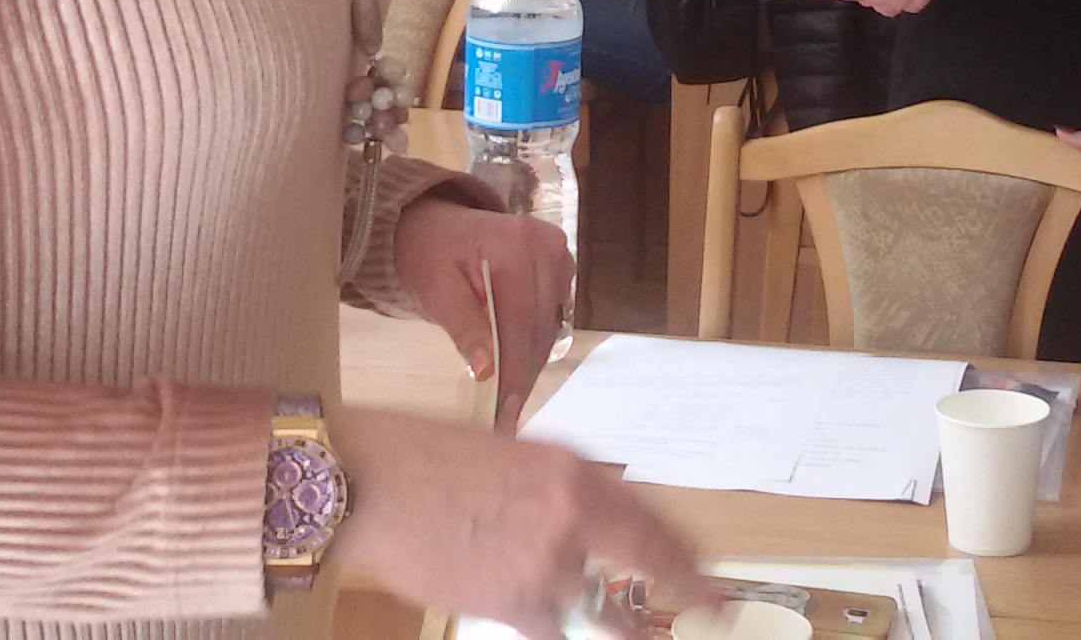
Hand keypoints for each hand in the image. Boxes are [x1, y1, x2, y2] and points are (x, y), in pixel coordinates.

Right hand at [328, 409, 709, 639]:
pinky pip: (553, 632)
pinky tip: (544, 624)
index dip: (690, 556)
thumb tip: (574, 528)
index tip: (714, 578)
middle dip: (687, 590)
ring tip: (626, 632)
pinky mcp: (514, 601)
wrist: (364, 482)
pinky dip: (554, 631)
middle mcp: (573, 511)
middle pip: (649, 561)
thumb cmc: (417, 459)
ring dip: (607, 624)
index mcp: (573, 469)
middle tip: (715, 609)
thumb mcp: (504, 457)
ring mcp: (548, 560)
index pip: (652, 519)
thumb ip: (550, 493)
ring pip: (596, 609)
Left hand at [392, 198, 571, 431]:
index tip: (506, 413)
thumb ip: (463, 326)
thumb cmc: (428, 254)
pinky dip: (534, 341)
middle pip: (539, 325)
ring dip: (530, 361)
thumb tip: (487, 371)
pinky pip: (552, 314)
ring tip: (510, 399)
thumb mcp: (435, 290)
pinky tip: (516, 365)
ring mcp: (558, 252)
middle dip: (523, 374)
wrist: (435, 223)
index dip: (515, 370)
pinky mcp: (561, 263)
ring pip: (549, 324)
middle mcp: (546, 245)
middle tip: (507, 417)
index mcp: (513, 244)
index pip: (520, 319)